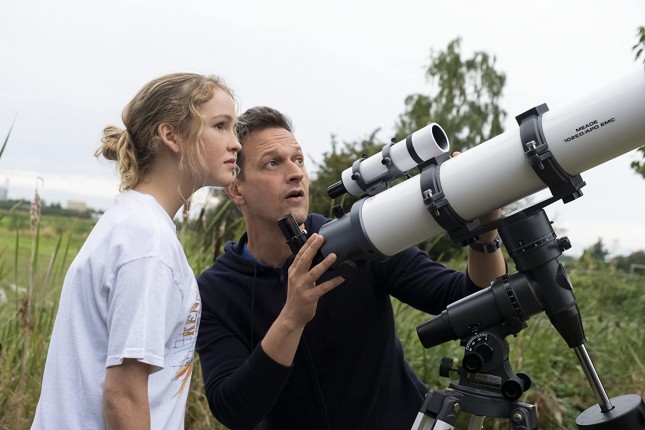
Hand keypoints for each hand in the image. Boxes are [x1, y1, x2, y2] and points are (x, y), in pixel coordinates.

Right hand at [261, 233, 344, 365]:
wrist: (292, 315)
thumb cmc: (296, 296)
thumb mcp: (295, 280)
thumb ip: (302, 268)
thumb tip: (314, 255)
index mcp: (293, 271)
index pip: (300, 255)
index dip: (308, 244)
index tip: (316, 235)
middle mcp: (296, 277)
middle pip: (305, 260)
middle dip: (313, 248)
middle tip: (321, 238)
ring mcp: (302, 287)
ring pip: (314, 273)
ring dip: (324, 264)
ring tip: (333, 255)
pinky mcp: (310, 297)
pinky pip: (324, 288)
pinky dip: (334, 282)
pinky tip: (342, 277)